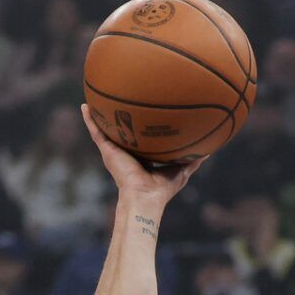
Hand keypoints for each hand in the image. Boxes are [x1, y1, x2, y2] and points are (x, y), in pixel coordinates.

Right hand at [81, 105, 203, 206]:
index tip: (142, 114)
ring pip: (105, 129)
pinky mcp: (107, 150)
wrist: (145, 197)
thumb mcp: (180, 170)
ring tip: (95, 98)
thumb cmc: (162, 189)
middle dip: (119, 118)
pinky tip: (84, 106)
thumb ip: (192, 160)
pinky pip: (96, 131)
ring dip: (100, 115)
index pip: (139, 139)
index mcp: (140, 156)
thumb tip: (210, 150)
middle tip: (118, 99)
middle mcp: (126, 152)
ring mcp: (114, 150)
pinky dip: (89, 119)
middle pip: (121, 131)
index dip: (139, 127)